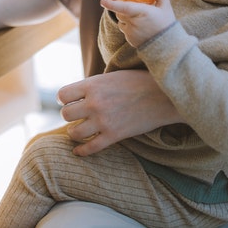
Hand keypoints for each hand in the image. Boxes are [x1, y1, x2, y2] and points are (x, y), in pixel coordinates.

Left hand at [57, 69, 182, 155]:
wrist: (165, 95)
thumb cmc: (140, 81)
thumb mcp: (112, 75)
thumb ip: (94, 85)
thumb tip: (79, 93)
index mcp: (93, 84)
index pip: (62, 95)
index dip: (64, 99)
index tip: (69, 101)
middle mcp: (95, 103)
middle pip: (65, 114)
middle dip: (70, 115)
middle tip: (77, 115)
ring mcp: (104, 120)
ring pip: (74, 132)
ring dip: (74, 132)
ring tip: (79, 130)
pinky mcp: (114, 135)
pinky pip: (90, 148)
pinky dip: (82, 151)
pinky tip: (79, 151)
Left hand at [100, 0, 173, 46]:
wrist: (167, 46)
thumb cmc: (166, 24)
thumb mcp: (166, 6)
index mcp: (142, 12)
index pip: (124, 7)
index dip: (112, 4)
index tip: (102, 1)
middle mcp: (134, 22)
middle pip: (121, 11)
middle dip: (123, 7)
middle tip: (135, 7)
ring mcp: (130, 32)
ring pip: (121, 20)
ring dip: (126, 17)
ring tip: (140, 19)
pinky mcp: (129, 39)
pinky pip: (124, 29)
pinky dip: (129, 26)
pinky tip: (140, 28)